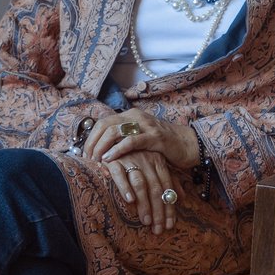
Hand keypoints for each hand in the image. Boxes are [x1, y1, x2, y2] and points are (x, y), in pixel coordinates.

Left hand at [82, 110, 200, 171]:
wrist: (188, 145)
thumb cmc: (162, 145)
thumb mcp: (140, 138)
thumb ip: (124, 139)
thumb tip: (102, 149)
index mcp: (130, 115)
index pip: (103, 122)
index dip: (91, 137)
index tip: (85, 152)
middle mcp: (136, 117)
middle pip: (105, 125)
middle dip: (93, 142)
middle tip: (87, 158)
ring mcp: (146, 125)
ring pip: (115, 131)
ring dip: (101, 146)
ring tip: (95, 159)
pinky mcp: (154, 137)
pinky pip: (131, 141)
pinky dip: (117, 150)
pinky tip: (108, 158)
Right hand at [103, 147, 178, 233]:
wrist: (111, 138)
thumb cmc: (133, 157)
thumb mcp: (154, 165)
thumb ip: (168, 180)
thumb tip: (181, 198)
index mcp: (158, 161)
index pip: (167, 187)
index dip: (169, 207)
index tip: (169, 225)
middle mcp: (146, 160)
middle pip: (156, 188)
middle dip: (158, 211)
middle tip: (158, 229)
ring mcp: (130, 159)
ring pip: (141, 184)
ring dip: (144, 204)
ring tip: (146, 221)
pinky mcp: (114, 160)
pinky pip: (120, 175)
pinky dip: (125, 187)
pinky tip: (130, 201)